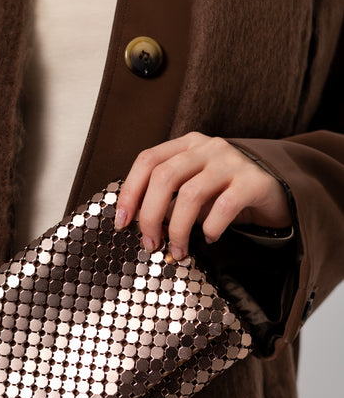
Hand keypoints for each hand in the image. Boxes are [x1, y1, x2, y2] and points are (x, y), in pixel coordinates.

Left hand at [115, 131, 291, 257]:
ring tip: (179, 250)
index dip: (130, 192)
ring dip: (178, 229)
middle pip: (164, 177)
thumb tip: (141, 228)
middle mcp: (207, 148)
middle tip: (150, 243)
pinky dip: (211, 227)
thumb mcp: (193, 191)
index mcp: (186, 146)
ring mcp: (232, 162)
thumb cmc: (226, 194)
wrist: (277, 191)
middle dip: (149, 216)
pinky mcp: (254, 181)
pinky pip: (224, 207)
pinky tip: (210, 237)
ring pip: (191, 194)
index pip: (147, 161)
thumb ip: (168, 201)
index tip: (121, 222)